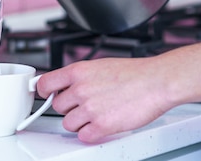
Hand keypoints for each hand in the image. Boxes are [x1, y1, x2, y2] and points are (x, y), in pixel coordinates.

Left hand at [37, 57, 173, 142]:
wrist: (156, 82)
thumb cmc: (135, 73)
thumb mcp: (100, 65)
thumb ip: (81, 76)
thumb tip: (69, 84)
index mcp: (78, 71)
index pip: (45, 83)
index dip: (44, 91)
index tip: (46, 95)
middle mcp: (80, 89)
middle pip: (58, 106)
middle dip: (69, 108)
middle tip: (84, 105)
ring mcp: (90, 108)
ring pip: (68, 123)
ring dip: (79, 122)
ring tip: (95, 115)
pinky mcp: (101, 125)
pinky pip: (83, 136)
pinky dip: (90, 133)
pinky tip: (101, 125)